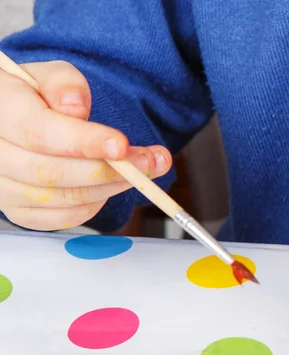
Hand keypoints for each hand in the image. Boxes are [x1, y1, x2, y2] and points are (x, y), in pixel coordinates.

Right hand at [0, 61, 171, 229]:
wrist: (17, 124)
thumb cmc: (34, 98)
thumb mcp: (48, 76)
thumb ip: (64, 83)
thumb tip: (76, 108)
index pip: (38, 132)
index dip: (84, 142)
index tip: (121, 145)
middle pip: (53, 173)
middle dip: (108, 170)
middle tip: (147, 162)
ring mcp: (4, 188)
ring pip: (64, 198)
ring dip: (110, 187)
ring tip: (140, 172)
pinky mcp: (21, 213)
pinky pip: (65, 217)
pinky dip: (95, 204)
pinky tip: (110, 185)